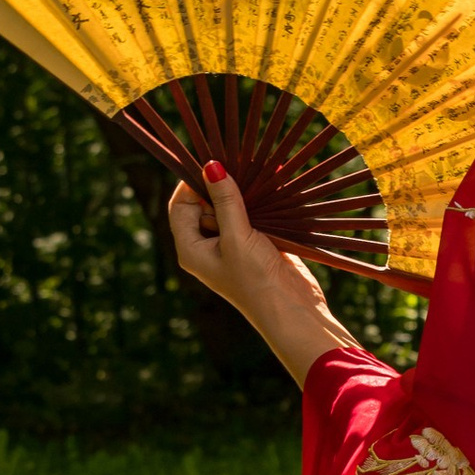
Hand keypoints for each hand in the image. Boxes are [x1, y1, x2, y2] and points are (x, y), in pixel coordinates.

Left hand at [168, 168, 352, 385]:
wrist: (294, 311)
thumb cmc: (256, 281)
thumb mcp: (238, 237)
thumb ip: (225, 201)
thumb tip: (211, 166)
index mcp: (191, 249)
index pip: (180, 206)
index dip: (191, 184)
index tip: (211, 163)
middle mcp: (207, 247)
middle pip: (205, 204)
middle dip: (220, 184)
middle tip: (236, 164)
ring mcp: (232, 245)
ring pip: (230, 208)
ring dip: (241, 191)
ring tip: (254, 170)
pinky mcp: (255, 244)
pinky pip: (251, 216)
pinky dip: (259, 201)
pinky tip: (272, 183)